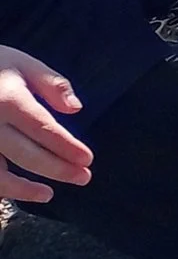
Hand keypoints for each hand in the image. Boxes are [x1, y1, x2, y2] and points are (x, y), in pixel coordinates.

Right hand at [0, 46, 89, 202]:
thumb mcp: (23, 63)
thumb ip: (51, 84)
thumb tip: (76, 109)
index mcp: (9, 100)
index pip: (44, 130)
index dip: (67, 148)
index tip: (88, 159)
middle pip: (27, 154)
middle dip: (58, 169)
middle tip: (84, 178)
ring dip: (23, 189)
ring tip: (48, 194)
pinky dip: (0, 187)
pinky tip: (14, 191)